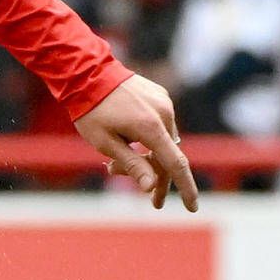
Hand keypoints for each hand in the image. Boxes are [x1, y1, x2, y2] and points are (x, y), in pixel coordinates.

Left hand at [76, 69, 200, 208]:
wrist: (86, 72)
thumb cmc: (92, 111)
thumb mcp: (106, 143)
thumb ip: (132, 165)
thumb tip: (152, 187)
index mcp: (151, 127)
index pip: (175, 164)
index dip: (186, 188)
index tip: (192, 207)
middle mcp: (164, 113)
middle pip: (169, 156)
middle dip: (157, 178)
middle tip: (151, 200)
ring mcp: (164, 102)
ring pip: (164, 141)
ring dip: (148, 157)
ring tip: (114, 165)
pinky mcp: (160, 96)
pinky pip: (161, 125)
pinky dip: (149, 139)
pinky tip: (125, 141)